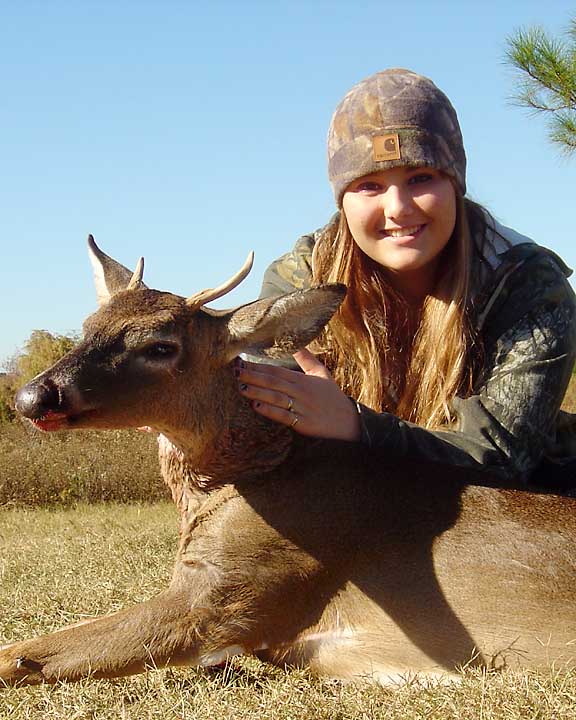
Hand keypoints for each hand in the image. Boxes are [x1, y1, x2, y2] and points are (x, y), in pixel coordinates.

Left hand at [235, 349, 360, 440]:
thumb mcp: (321, 374)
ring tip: (241, 386)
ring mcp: (301, 407)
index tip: (241, 361)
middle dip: (253, 375)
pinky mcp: (303, 423)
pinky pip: (283, 416)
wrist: (348, 421)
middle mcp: (300, 392)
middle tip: (234, 370)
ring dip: (257, 391)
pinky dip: (269, 410)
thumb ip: (306, 359)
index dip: (258, 365)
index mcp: (303, 379)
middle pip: (273, 381)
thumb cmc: (332, 397)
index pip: (276, 370)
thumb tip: (297, 343)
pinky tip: (256, 405)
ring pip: (276, 397)